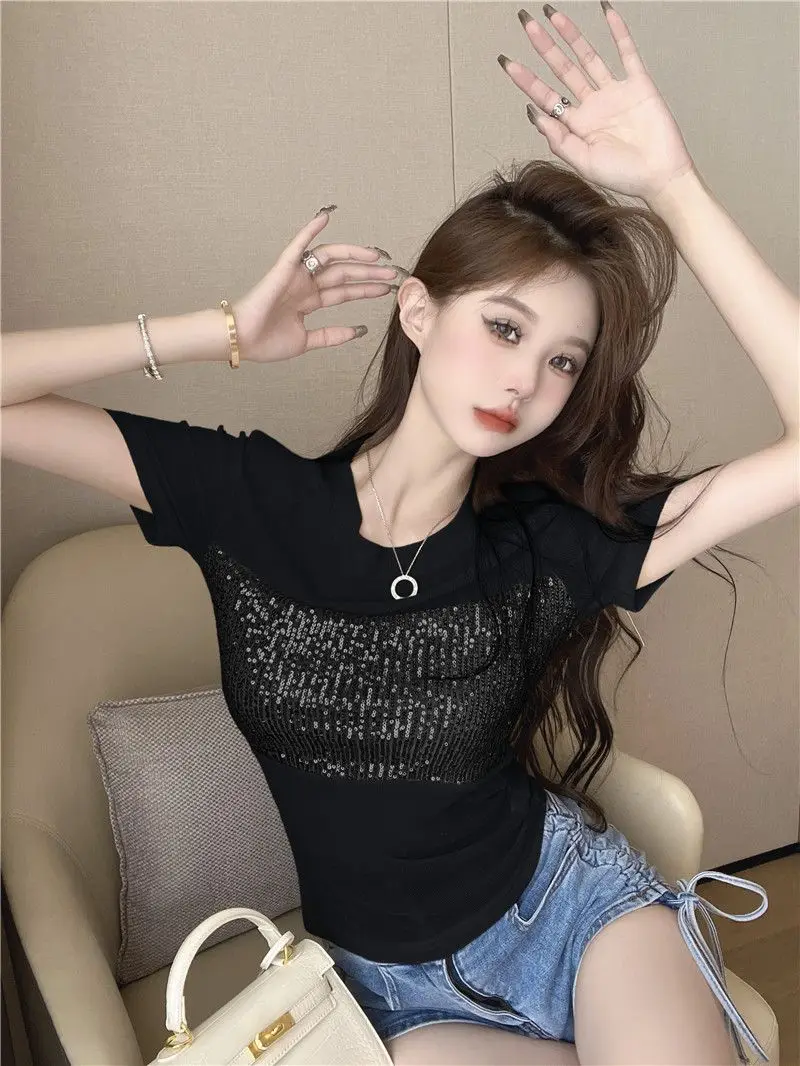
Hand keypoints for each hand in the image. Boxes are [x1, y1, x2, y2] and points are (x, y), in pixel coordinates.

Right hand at [232, 210, 397, 363]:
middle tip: (393, 273)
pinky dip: (310, 230)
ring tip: (377, 257)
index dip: (366, 289)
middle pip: (343, 274)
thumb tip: (358, 331)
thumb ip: (331, 335)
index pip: (344, 291)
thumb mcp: (307, 342)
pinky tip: (325, 217)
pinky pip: (298, 245)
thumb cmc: (265, 342)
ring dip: (354, 256)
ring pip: (330, 259)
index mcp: (309, 301)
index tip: (387, 288)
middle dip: (368, 274)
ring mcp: (295, 275)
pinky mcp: (283, 268)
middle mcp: (305, 285)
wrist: (241, 341)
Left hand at [499, 4, 695, 200]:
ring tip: (553, 14)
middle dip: (544, 47)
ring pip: (588, 57)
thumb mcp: (583, 163)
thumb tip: (534, 112)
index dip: (527, 80)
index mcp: (577, 125)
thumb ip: (559, 139)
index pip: (546, 97)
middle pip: (562, 70)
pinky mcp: (639, 85)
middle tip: (526, 23)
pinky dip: (618, 32)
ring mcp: (615, 93)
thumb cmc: (623, 176)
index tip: (507, 62)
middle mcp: (592, 105)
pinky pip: (627, 53)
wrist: (660, 175)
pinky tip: (606, 11)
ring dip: (572, 35)